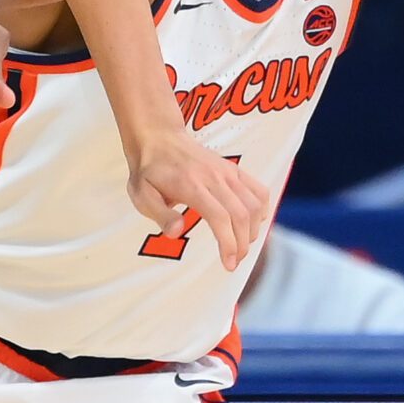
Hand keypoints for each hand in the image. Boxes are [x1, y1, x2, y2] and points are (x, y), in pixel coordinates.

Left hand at [127, 131, 271, 270]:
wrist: (159, 138)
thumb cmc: (149, 171)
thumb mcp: (141, 195)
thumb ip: (159, 214)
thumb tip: (177, 232)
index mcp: (192, 186)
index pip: (220, 217)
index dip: (229, 244)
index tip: (229, 264)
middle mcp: (215, 178)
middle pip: (241, 215)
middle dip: (243, 244)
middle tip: (235, 261)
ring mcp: (227, 172)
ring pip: (254, 204)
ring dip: (253, 230)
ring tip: (241, 246)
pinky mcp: (234, 169)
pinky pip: (259, 190)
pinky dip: (262, 210)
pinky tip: (253, 224)